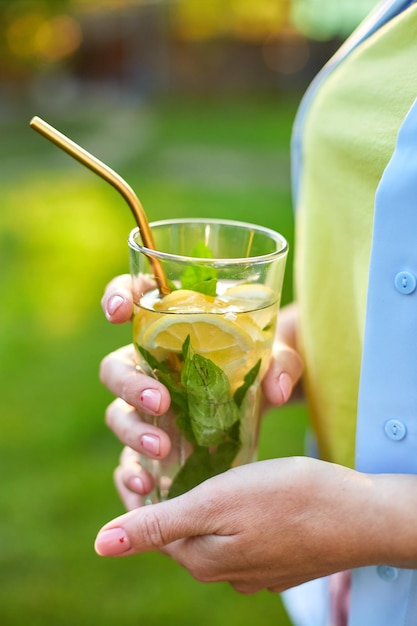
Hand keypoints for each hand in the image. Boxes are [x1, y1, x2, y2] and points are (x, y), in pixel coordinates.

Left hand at [94, 456, 390, 593]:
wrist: (359, 517)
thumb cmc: (287, 500)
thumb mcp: (215, 504)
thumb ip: (159, 525)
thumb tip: (101, 544)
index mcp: (201, 558)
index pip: (150, 529)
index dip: (137, 494)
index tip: (130, 461)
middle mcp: (223, 571)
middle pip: (179, 532)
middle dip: (165, 497)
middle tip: (160, 457)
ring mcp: (253, 568)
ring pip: (210, 532)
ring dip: (196, 503)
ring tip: (196, 466)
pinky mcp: (277, 558)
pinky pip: (237, 534)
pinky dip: (226, 510)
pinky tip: (235, 488)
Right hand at [100, 275, 303, 505]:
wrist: (266, 401)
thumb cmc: (265, 363)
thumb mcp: (280, 357)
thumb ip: (282, 364)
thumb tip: (275, 390)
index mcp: (171, 329)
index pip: (133, 300)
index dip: (116, 297)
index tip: (119, 311)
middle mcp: (150, 367)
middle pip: (116, 368)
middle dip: (130, 384)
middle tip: (161, 401)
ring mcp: (147, 408)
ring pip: (117, 414)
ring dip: (131, 431)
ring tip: (162, 448)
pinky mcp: (153, 444)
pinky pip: (127, 461)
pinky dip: (128, 475)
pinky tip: (144, 490)